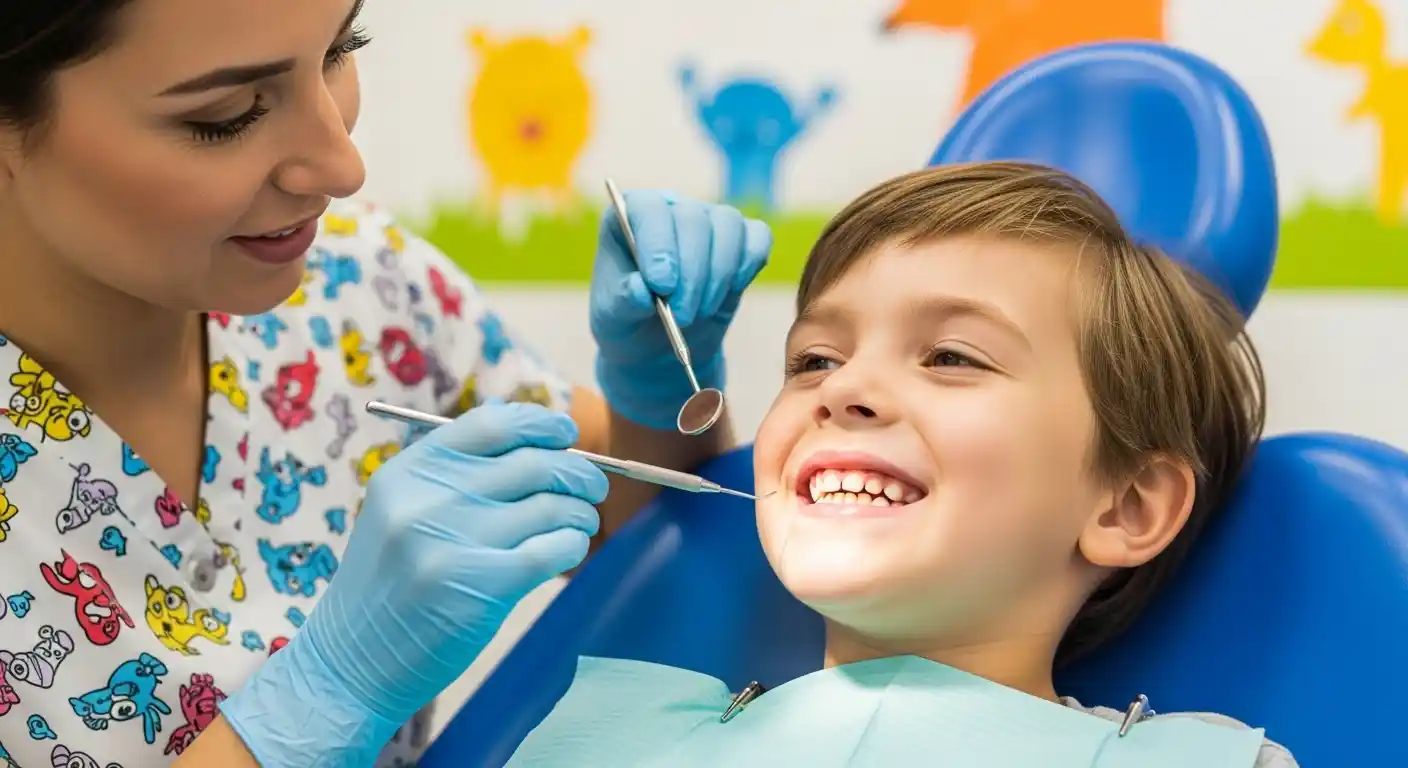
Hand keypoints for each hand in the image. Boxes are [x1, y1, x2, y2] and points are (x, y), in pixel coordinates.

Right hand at [220, 403, 607, 766]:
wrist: (351, 660)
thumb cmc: (390, 581)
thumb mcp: (400, 509)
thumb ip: (455, 467)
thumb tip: (522, 416)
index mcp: (410, 470)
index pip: (494, 423)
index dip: (542, 424)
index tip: (565, 436)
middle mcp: (428, 499)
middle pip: (533, 463)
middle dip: (578, 473)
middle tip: (592, 488)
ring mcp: (453, 543)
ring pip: (551, 506)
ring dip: (580, 512)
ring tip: (582, 522)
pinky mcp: (480, 587)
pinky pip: (553, 549)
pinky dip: (573, 545)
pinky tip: (569, 549)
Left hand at [590, 191, 771, 429]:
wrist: (656, 342)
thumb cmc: (627, 321)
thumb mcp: (613, 317)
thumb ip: (624, 300)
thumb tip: (641, 290)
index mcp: (629, 216)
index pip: (649, 209)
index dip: (658, 243)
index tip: (662, 285)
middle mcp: (671, 209)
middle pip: (693, 218)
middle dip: (692, 273)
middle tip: (681, 316)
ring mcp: (708, 221)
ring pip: (728, 225)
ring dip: (718, 275)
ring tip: (700, 312)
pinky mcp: (740, 240)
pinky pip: (757, 238)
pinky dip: (748, 265)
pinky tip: (730, 292)